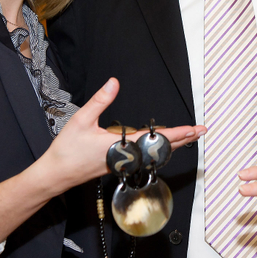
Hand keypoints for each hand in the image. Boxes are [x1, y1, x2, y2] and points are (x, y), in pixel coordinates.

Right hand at [42, 78, 205, 191]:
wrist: (56, 175)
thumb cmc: (67, 150)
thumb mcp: (82, 120)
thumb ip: (100, 101)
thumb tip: (114, 83)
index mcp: (121, 146)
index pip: (156, 139)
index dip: (178, 133)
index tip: (194, 129)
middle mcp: (127, 158)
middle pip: (161, 149)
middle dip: (183, 139)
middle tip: (201, 131)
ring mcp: (124, 163)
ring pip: (154, 155)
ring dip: (171, 145)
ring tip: (187, 137)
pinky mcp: (118, 166)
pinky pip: (144, 158)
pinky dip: (157, 151)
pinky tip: (160, 147)